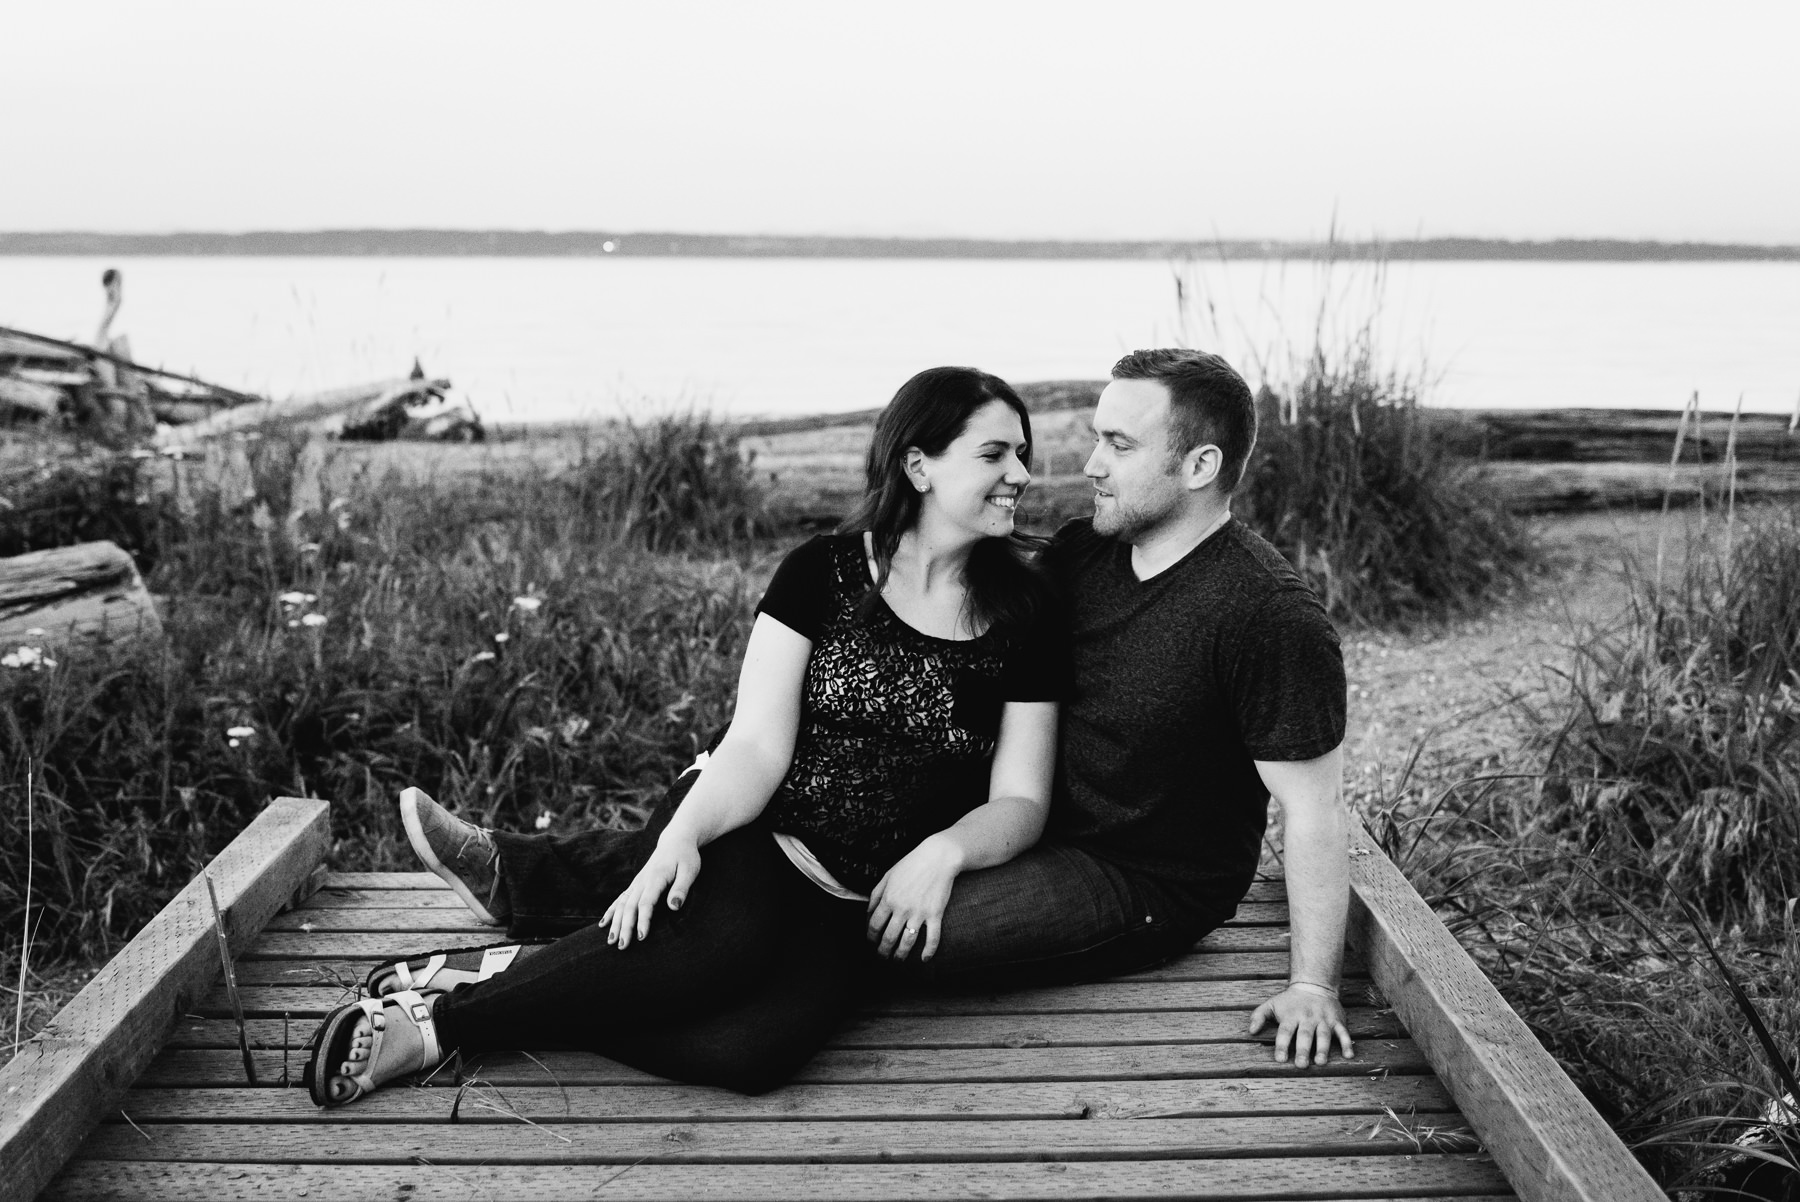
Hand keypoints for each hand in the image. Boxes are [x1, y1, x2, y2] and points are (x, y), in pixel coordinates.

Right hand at [601, 834, 699, 948]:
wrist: (675, 841)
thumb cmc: (686, 857)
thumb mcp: (690, 870)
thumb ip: (682, 888)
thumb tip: (674, 907)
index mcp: (656, 878)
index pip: (646, 902)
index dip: (643, 920)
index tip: (641, 937)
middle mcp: (642, 881)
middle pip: (630, 906)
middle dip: (625, 927)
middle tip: (623, 946)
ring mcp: (637, 883)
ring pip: (622, 904)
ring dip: (615, 923)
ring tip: (611, 941)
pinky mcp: (635, 884)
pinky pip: (619, 899)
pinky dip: (611, 912)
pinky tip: (603, 924)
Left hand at [865, 833, 962, 960]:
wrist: (938, 857)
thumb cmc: (911, 864)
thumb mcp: (888, 876)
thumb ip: (876, 895)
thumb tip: (867, 914)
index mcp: (888, 899)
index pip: (874, 926)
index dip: (870, 938)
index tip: (871, 944)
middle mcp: (901, 909)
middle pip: (888, 937)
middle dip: (883, 951)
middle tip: (882, 958)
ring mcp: (919, 913)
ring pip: (907, 942)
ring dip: (900, 955)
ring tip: (898, 960)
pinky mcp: (935, 914)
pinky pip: (932, 938)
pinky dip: (928, 952)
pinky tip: (924, 959)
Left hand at [1248, 985, 1354, 1065]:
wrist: (1315, 985)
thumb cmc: (1290, 1001)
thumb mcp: (1272, 1004)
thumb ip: (1258, 1016)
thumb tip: (1250, 1031)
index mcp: (1291, 1016)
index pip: (1285, 1032)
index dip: (1282, 1045)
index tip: (1280, 1059)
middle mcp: (1307, 1018)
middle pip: (1305, 1035)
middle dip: (1303, 1050)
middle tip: (1301, 1065)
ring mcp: (1323, 1020)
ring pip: (1323, 1035)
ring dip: (1323, 1048)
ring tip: (1320, 1062)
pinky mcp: (1337, 1021)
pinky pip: (1344, 1033)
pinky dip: (1347, 1043)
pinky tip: (1349, 1055)